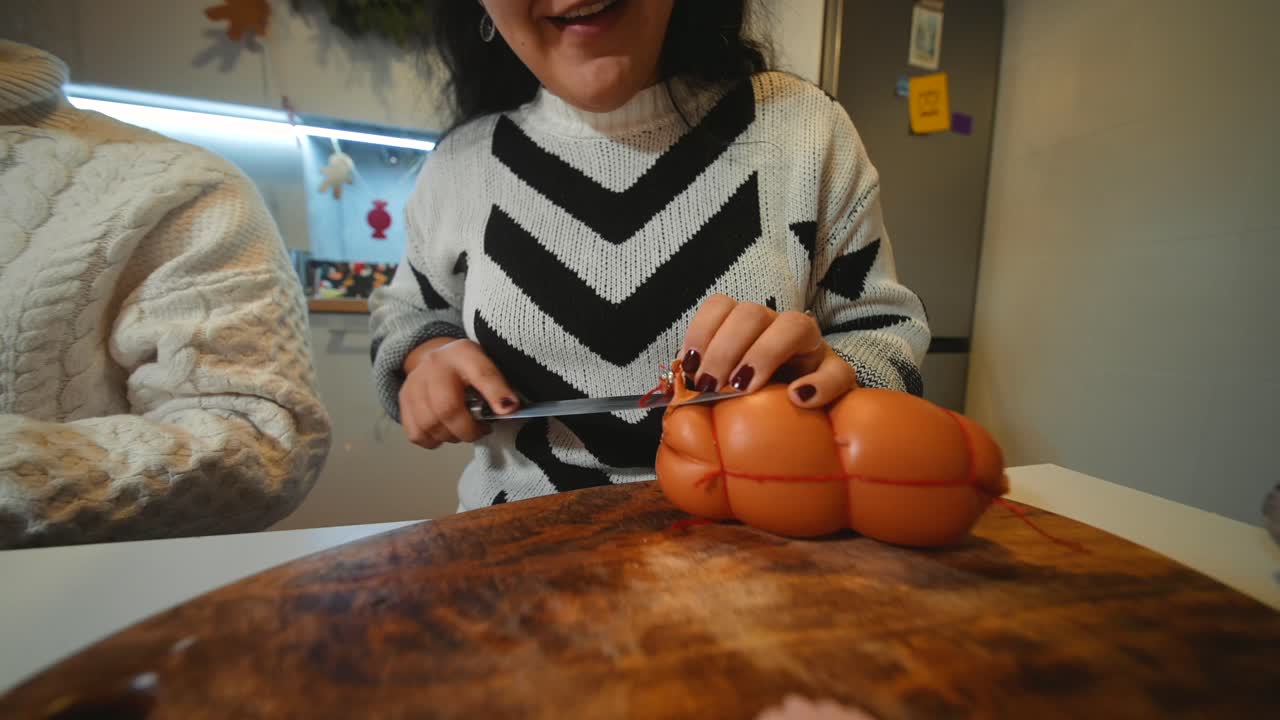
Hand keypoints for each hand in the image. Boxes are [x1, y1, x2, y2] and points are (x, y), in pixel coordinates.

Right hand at [398, 338, 518, 448]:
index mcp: (463, 353)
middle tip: (480, 430)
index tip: (509, 409)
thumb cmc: (467, 367)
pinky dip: (433, 440)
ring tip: (462, 429)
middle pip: (447, 409)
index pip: (482, 373)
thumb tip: (509, 408)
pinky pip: (417, 433)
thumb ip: (499, 385)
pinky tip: (443, 430)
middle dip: (468, 430)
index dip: (496, 394)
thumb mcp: (488, 365)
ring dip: (450, 436)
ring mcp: (415, 382)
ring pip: (430, 425)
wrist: (437, 358)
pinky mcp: (403, 399)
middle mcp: (435, 365)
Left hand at [679, 295, 857, 407]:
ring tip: (745, 388)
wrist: (806, 427)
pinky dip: (818, 384)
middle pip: (751, 313)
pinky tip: (798, 399)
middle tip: (712, 387)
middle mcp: (776, 328)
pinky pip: (837, 371)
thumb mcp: (726, 394)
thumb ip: (704, 387)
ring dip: (763, 354)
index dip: (702, 330)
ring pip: (794, 325)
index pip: (720, 306)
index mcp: (745, 329)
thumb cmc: (756, 406)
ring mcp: (811, 348)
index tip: (690, 365)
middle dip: (725, 348)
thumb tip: (673, 390)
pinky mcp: (838, 374)